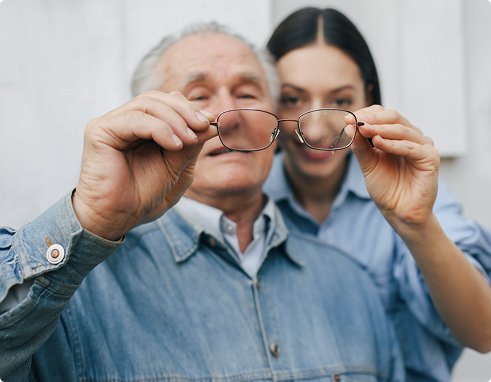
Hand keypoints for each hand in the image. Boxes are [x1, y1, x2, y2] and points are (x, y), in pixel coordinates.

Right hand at [73, 91, 216, 239]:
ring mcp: (111, 124)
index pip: (165, 103)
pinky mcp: (100, 131)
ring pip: (147, 104)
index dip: (189, 108)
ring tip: (190, 139)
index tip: (210, 121)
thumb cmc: (143, 194)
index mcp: (141, 126)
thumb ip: (190, 144)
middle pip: (157, 99)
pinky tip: (175, 145)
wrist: (119, 216)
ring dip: (175, 119)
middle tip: (204, 126)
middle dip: (185, 111)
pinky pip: (135, 120)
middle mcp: (124, 121)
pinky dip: (160, 128)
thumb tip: (211, 123)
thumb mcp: (176, 166)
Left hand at [346, 105, 439, 233]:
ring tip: (364, 129)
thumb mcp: (368, 164)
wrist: (399, 212)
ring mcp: (423, 146)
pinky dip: (393, 144)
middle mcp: (411, 137)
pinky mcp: (431, 158)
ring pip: (402, 130)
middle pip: (393, 118)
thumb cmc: (386, 189)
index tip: (347, 119)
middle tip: (355, 121)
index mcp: (396, 136)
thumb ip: (360, 147)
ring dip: (380, 129)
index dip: (366, 114)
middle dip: (372, 119)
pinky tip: (378, 143)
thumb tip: (349, 126)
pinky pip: (411, 147)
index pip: (384, 116)